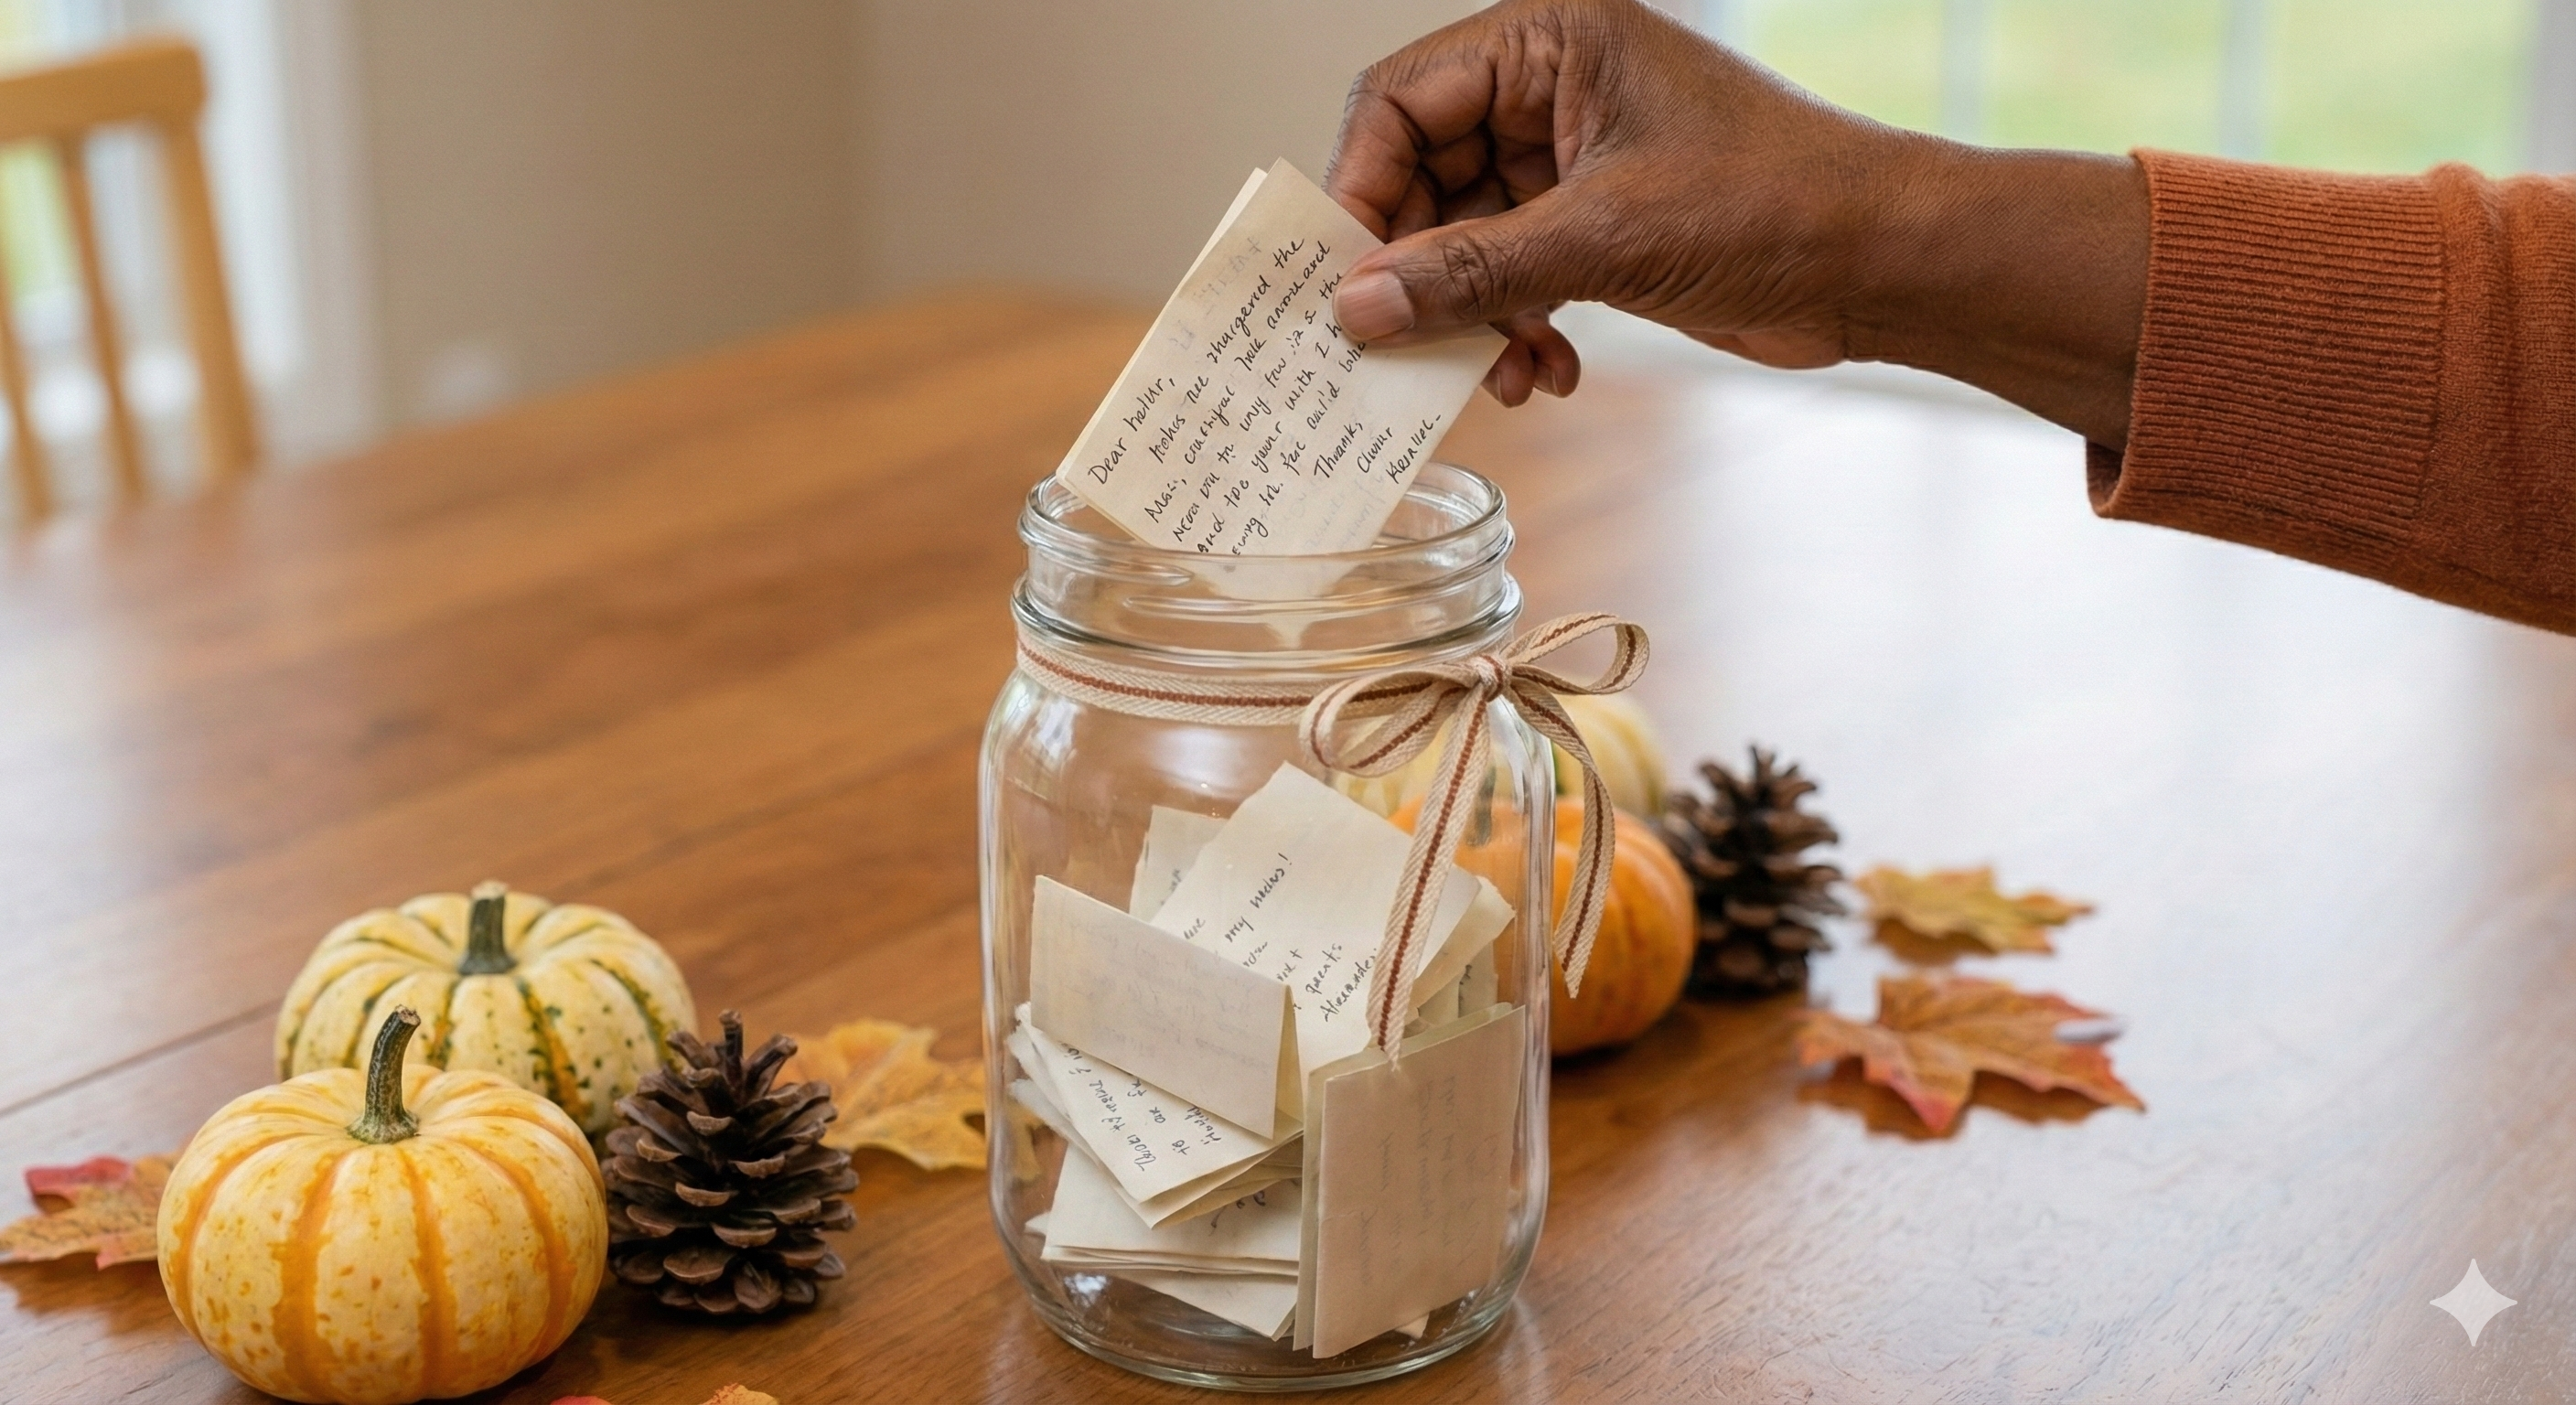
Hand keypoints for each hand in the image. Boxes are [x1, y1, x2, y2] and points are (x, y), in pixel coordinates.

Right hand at [1326, 0, 2148, 445]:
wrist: (1885, 263)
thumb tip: (1360, 305)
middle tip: (1400, 344)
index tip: (1344, 277)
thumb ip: (1472, 271)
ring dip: (1471, 316)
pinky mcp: (1598, 227)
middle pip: (1423, 175)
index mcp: (1551, 43)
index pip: (1401, 100)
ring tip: (1497, 374)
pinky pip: (1512, 276)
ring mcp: (1574, 161)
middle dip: (1417, 268)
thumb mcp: (1603, 240)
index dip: (1361, 188)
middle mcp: (1554, 91)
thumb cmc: (1776, 206)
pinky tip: (1546, 375)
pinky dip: (1515, 330)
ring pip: (1464, 238)